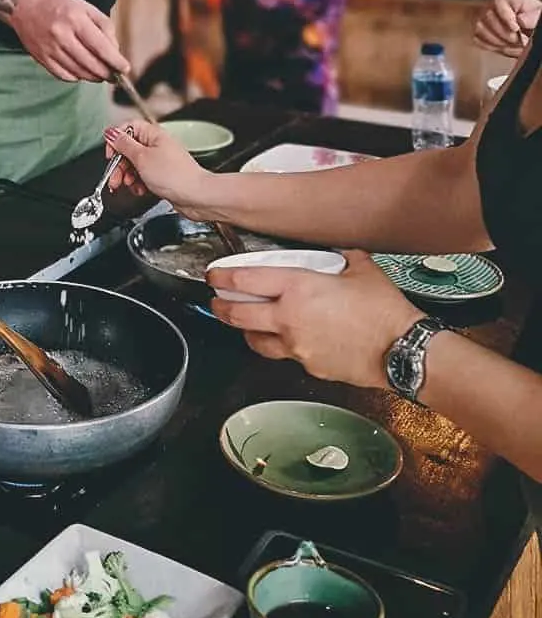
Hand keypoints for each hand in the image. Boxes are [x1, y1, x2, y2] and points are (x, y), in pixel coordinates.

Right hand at [9, 0, 127, 81]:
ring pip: (78, 72)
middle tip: (114, 74)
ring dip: (93, 77)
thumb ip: (105, 27)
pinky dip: (76, 77)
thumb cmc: (60, 5)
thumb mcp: (86, 7)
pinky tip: (81, 72)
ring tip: (100, 74)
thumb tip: (115, 51)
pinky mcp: (41, 58)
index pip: (100, 47)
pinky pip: (64, 75)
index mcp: (75, 20)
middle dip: (107, 72)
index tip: (125, 68)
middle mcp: (62, 35)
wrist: (25, 4)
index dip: (115, 61)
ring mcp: (50, 48)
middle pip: (91, 64)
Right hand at [102, 121, 215, 217]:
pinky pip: (144, 176)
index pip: (127, 128)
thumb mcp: (141, 158)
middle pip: (129, 149)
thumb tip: (110, 132)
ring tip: (129, 185)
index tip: (111, 154)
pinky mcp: (163, 175)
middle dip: (119, 165)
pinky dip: (139, 183)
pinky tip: (140, 190)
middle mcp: (157, 145)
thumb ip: (123, 144)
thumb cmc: (175, 176)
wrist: (195, 196)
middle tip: (115, 177)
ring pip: (135, 165)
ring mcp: (160, 161)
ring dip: (128, 176)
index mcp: (153, 134)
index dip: (116, 141)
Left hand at [209, 251, 423, 389]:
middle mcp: (289, 318)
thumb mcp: (361, 268)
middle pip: (238, 314)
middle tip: (216, 301)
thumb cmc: (384, 310)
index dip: (222, 276)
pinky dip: (279, 347)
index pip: (245, 279)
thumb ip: (342, 256)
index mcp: (297, 288)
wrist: (402, 350)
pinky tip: (285, 340)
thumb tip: (339, 251)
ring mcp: (296, 347)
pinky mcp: (309, 367)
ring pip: (254, 340)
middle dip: (220, 307)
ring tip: (243, 323)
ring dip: (244, 330)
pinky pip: (285, 356)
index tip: (214, 275)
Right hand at [474, 0, 540, 58]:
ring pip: (480, 28)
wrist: (531, 30)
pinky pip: (478, 39)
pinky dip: (491, 46)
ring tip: (512, 45)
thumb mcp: (539, 14)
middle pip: (487, 16)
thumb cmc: (535, 18)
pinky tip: (504, 47)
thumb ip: (533, 16)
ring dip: (498, 41)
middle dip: (503, 33)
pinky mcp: (480, 30)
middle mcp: (493, 3)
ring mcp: (483, 17)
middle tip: (517, 40)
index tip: (516, 29)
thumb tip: (521, 20)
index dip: (506, 16)